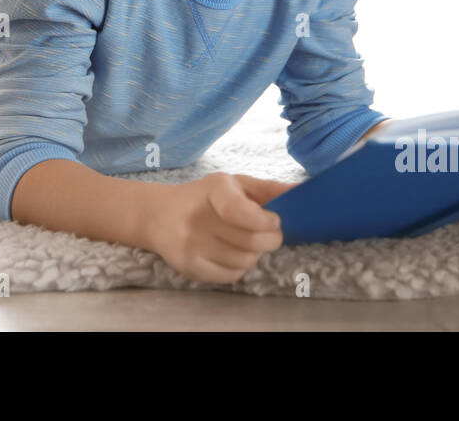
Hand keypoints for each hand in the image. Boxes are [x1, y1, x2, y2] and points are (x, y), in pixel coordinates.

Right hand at [146, 172, 297, 283]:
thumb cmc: (204, 197)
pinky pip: (232, 275)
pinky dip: (239, 267)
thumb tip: (299, 192)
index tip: (273, 221)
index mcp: (213, 189)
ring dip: (254, 253)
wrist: (158, 215)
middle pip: (251, 241)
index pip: (238, 210)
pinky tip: (230, 252)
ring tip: (244, 240)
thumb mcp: (233, 183)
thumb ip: (267, 188)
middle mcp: (198, 217)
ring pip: (245, 261)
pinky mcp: (189, 266)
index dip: (263, 220)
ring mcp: (191, 245)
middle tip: (268, 233)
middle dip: (269, 239)